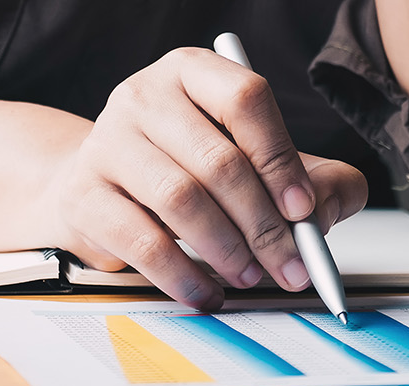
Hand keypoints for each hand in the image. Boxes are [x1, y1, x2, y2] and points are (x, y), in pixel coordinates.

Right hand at [41, 48, 368, 309]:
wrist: (98, 187)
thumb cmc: (186, 170)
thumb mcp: (256, 163)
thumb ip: (314, 179)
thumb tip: (325, 209)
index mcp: (193, 71)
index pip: (245, 99)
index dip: (280, 158)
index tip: (304, 209)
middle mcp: (144, 96)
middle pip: (217, 159)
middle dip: (263, 224)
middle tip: (290, 264)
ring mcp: (107, 142)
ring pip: (180, 199)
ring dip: (226, 249)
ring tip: (249, 276)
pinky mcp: (84, 194)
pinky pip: (141, 242)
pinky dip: (183, 276)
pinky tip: (206, 291)